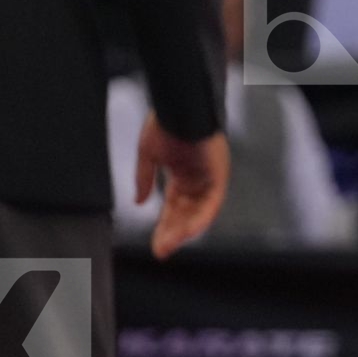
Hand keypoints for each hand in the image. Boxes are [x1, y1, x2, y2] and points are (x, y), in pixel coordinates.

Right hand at [135, 112, 230, 259]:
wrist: (179, 105)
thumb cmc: (165, 123)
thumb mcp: (148, 154)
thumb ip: (144, 180)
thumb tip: (139, 203)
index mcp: (183, 172)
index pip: (175, 206)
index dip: (165, 225)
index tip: (156, 244)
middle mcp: (198, 178)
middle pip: (187, 213)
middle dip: (173, 233)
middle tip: (160, 251)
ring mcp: (209, 177)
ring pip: (198, 213)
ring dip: (183, 231)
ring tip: (167, 247)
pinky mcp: (218, 175)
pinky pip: (210, 203)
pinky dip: (198, 218)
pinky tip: (185, 232)